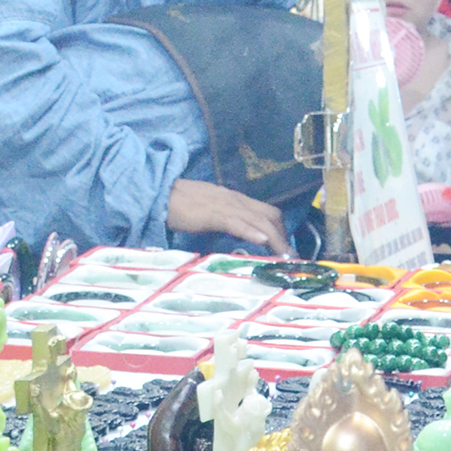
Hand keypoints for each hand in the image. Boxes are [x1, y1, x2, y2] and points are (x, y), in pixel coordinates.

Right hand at [166, 178, 289, 254]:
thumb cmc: (181, 204)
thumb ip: (227, 219)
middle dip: (283, 236)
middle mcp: (237, 200)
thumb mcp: (211, 211)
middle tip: (290, 256)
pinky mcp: (213, 214)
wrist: (160, 195)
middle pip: (270, 216)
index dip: (280, 228)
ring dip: (275, 239)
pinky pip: (236, 223)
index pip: (267, 211)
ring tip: (286, 255)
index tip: (285, 245)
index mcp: (236, 199)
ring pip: (259, 221)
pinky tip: (262, 241)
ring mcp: (226, 206)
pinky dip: (251, 232)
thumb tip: (239, 231)